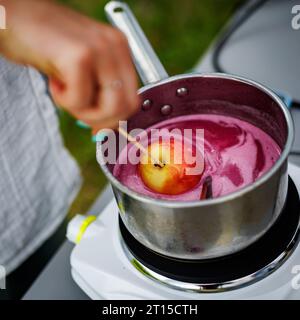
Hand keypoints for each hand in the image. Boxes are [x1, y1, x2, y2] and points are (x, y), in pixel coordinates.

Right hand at [0, 0, 138, 132]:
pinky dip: (64, 101)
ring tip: (65, 94)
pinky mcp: (80, 55)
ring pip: (110, 108)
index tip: (97, 127)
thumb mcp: (84, 70)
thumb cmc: (46, 44)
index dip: (116, 120)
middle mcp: (116, 46)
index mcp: (120, 49)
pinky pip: (80, 100)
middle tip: (77, 109)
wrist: (14, 16)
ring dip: (84, 113)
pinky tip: (55, 82)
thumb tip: (105, 129)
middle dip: (100, 121)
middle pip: (126, 107)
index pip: (134, 99)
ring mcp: (100, 49)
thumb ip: (100, 95)